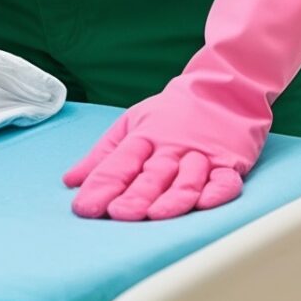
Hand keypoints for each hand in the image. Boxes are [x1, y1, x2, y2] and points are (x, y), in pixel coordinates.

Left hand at [63, 0, 300, 220]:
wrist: (225, 86)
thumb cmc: (173, 112)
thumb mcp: (132, 123)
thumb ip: (103, 156)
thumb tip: (70, 181)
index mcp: (145, 137)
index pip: (120, 163)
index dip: (102, 185)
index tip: (85, 207)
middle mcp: (172, 147)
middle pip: (152, 175)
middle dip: (136, 195)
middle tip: (118, 213)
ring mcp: (202, 154)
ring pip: (187, 179)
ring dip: (172, 197)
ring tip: (156, 215)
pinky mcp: (230, 161)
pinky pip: (224, 179)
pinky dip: (217, 191)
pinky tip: (205, 202)